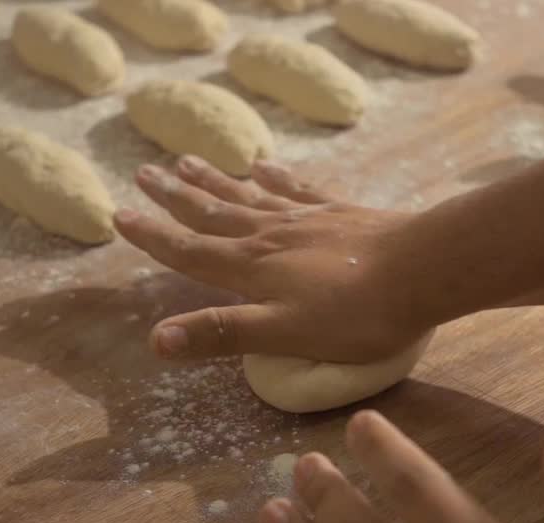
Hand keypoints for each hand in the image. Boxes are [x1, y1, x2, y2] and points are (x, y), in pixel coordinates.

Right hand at [113, 156, 434, 362]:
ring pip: (249, 196)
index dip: (154, 238)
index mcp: (252, 270)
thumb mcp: (282, 335)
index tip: (120, 215)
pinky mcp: (340, 213)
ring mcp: (306, 220)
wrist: (424, 270)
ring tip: (188, 160)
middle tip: (144, 172)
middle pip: (213, 213)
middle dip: (176, 198)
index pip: (190, 252)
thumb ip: (222, 334)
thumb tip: (155, 340)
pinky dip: (276, 178)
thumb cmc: (355, 315)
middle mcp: (270, 237)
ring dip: (216, 181)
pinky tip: (265, 165)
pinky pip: (297, 189)